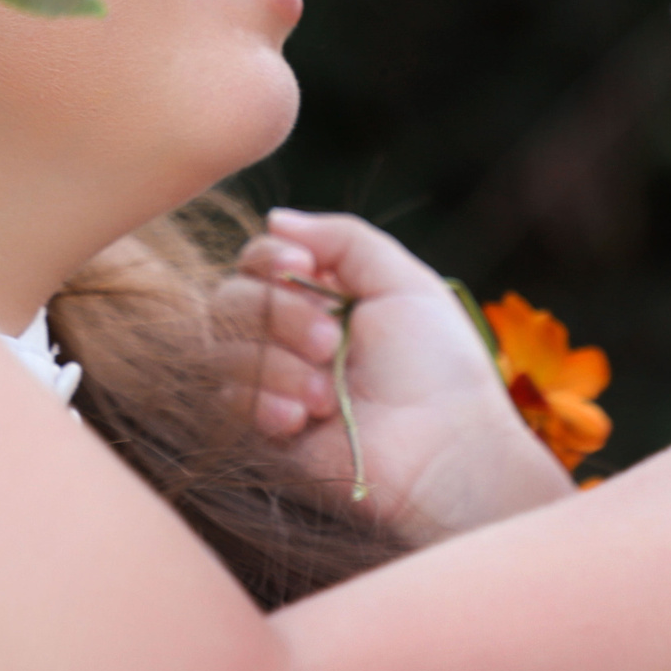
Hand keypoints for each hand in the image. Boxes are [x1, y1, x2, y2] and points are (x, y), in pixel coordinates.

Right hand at [215, 209, 575, 546]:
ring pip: (223, 350)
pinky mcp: (264, 434)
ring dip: (275, 365)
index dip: (269, 259)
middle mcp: (292, 337)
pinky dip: (263, 402)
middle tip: (330, 342)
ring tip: (326, 394)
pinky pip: (227, 402)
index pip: (259, 261)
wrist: (446, 452)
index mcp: (324, 297)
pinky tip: (303, 419)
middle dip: (278, 316)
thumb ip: (344, 238)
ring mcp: (275, 385)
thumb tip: (274, 218)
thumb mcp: (403, 282)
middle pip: (230, 300)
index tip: (302, 268)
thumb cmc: (437, 366)